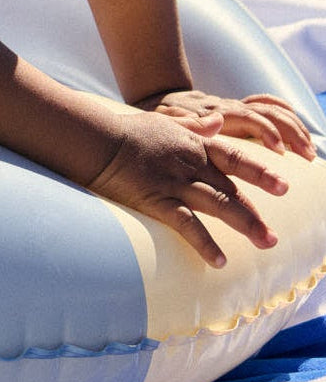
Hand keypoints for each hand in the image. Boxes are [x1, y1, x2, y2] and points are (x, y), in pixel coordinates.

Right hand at [86, 109, 290, 267]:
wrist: (98, 139)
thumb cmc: (128, 131)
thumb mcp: (166, 121)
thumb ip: (195, 126)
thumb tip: (219, 121)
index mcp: (194, 146)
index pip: (235, 159)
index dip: (261, 172)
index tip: (283, 186)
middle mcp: (190, 165)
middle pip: (231, 191)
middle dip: (255, 214)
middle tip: (273, 237)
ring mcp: (175, 183)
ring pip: (219, 206)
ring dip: (245, 224)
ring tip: (265, 243)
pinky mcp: (157, 200)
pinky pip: (187, 225)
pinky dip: (204, 243)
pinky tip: (218, 260)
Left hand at [136, 89, 316, 160]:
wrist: (157, 99)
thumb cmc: (160, 115)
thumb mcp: (166, 120)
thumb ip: (185, 122)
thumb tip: (215, 123)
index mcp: (215, 112)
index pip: (248, 117)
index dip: (266, 131)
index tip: (280, 150)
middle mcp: (230, 108)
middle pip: (269, 113)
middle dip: (291, 132)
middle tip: (307, 155)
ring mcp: (236, 108)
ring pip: (273, 109)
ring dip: (294, 127)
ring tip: (310, 151)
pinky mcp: (239, 110)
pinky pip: (267, 105)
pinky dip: (286, 114)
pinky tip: (299, 132)